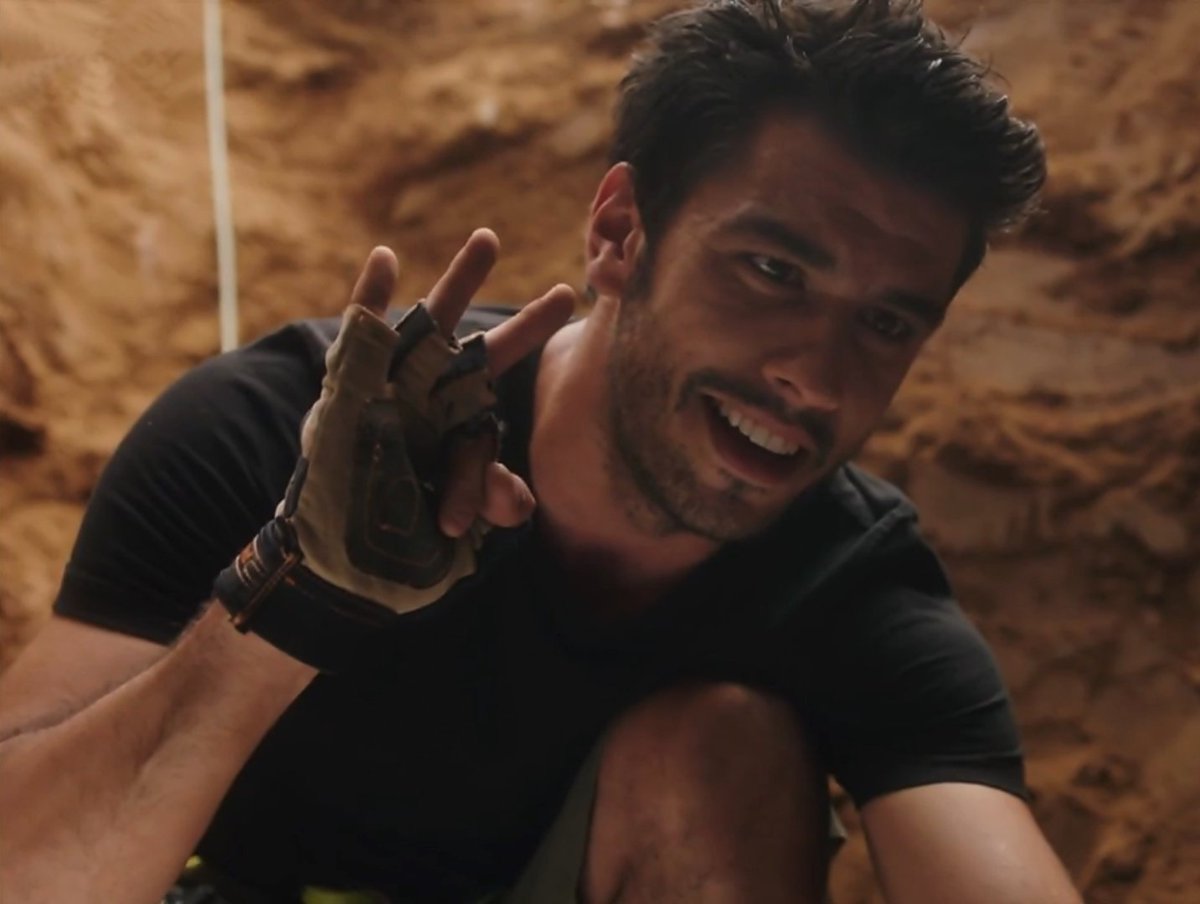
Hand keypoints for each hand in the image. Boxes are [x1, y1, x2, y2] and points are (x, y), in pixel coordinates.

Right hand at [350, 229, 573, 537]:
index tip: (569, 292)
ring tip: (491, 239)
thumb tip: (520, 507)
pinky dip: (372, 293)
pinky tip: (387, 257)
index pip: (502, 359)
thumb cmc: (394, 493)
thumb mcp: (443, 496)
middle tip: (559, 285)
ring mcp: (397, 369)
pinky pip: (363, 326)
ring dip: (461, 281)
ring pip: (432, 317)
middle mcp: (436, 376)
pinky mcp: (352, 369)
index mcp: (461, 400)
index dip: (532, 326)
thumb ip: (482, 494)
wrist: (336, 501)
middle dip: (518, 316)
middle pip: (481, 337)